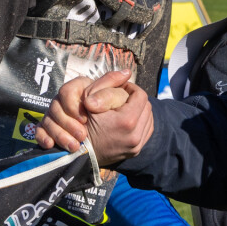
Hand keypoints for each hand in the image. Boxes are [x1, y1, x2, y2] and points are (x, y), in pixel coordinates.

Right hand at [35, 71, 154, 164]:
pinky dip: (139, 123)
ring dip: (139, 111)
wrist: (78, 154)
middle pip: (147, 107)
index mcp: (126, 121)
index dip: (130, 88)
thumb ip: (108, 82)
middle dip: (136, 99)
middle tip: (122, 97)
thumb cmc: (81, 123)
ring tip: (125, 108)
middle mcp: (135, 135)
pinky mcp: (135, 151)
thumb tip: (127, 72)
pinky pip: (146, 130)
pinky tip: (127, 120)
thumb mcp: (89, 97)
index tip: (120, 88)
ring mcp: (136, 145)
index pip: (140, 95)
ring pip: (148, 118)